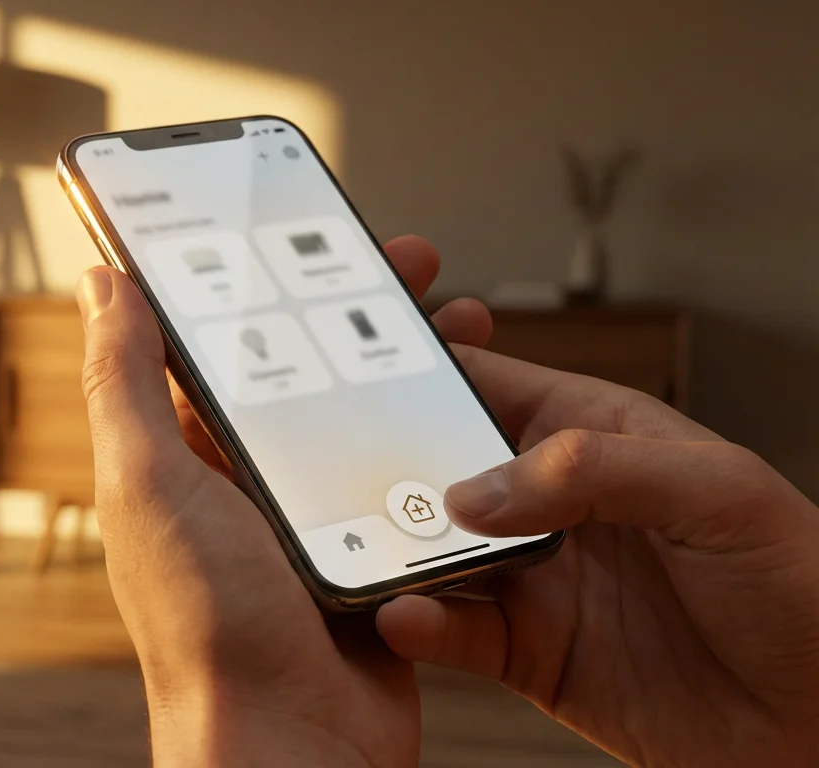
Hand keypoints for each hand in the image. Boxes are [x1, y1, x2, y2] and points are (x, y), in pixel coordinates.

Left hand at [77, 237, 489, 766]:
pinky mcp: (369, 551)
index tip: (304, 229)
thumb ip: (124, 383)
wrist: (293, 742)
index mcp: (185, 455)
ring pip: (365, 415)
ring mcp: (311, 515)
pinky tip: (477, 407)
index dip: (261, 279)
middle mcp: (245, 480)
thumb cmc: (208, 627)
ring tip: (459, 323)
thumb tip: (103, 284)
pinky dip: (440, 438)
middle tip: (409, 264)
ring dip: (411, 364)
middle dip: (358, 309)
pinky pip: (406, 477)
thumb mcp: (150, 485)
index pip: (221, 343)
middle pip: (308, 368)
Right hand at [376, 344, 818, 766]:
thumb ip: (595, 468)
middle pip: (440, 468)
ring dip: (393, 548)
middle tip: (342, 470)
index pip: (488, 384)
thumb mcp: (718, 491)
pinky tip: (407, 614)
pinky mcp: (528, 651)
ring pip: (434, 550)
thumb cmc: (805, 588)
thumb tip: (479, 489)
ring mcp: (538, 578)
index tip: (352, 361)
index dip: (422, 366)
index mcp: (594, 435)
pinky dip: (419, 624)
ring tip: (363, 545)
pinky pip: (453, 631)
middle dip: (387, 464)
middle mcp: (554, 504)